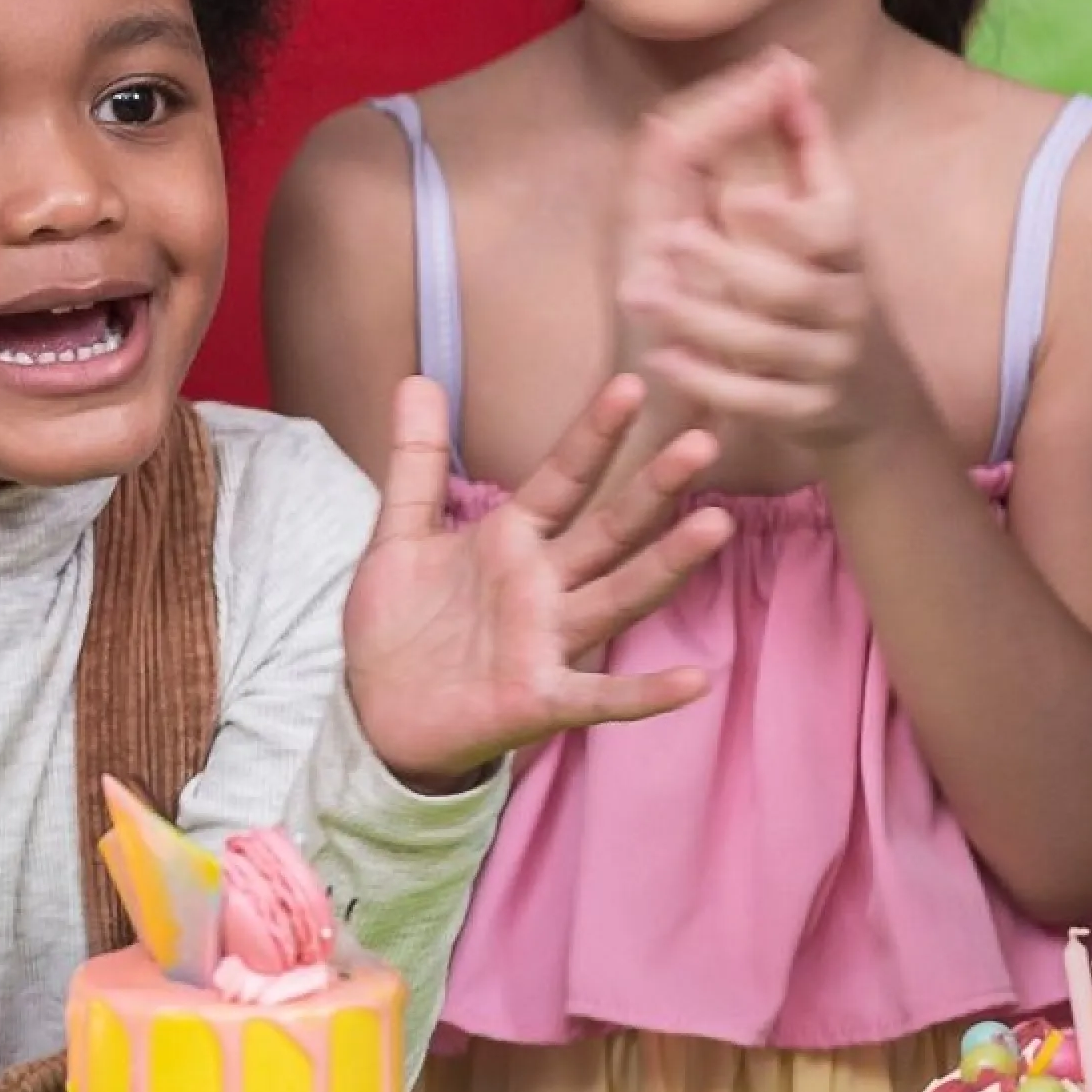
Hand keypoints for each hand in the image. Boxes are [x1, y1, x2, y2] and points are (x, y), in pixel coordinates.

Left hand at [342, 375, 733, 789]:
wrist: (376, 713)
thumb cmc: (400, 623)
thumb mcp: (401, 533)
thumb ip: (417, 461)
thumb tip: (416, 378)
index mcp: (512, 540)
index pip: (563, 477)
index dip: (593, 434)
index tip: (632, 384)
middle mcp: (543, 586)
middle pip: (609, 529)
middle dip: (653, 487)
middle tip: (702, 442)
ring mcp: (548, 642)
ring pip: (618, 596)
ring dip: (666, 565)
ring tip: (714, 526)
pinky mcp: (540, 699)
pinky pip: (600, 697)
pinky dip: (645, 692)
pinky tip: (695, 681)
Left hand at [615, 53, 926, 464]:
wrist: (877, 407)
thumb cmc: (835, 291)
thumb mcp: (833, 224)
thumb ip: (806, 147)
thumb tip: (786, 65)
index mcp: (850, 254)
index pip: (834, 228)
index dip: (789, 214)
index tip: (738, 195)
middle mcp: (847, 307)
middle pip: (792, 289)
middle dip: (727, 263)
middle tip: (668, 240)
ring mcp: (829, 364)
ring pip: (767, 346)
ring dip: (702, 319)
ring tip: (644, 295)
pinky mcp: (807, 413)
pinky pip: (758, 402)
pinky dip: (709, 381)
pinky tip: (663, 360)